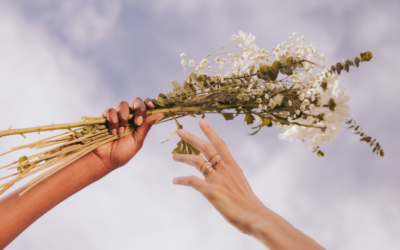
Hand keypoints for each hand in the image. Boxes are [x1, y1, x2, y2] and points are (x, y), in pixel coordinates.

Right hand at [93, 97, 163, 171]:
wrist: (105, 159)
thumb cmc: (122, 152)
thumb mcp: (137, 140)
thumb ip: (146, 126)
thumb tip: (161, 114)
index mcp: (139, 121)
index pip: (145, 106)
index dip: (148, 102)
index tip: (151, 106)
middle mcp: (128, 116)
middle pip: (136, 101)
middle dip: (139, 108)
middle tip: (137, 122)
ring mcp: (117, 115)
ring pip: (123, 104)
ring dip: (123, 118)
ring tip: (121, 132)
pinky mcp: (105, 116)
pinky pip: (110, 111)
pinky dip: (113, 121)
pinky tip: (113, 132)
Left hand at [172, 119, 268, 234]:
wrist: (256, 217)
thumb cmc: (249, 204)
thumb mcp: (240, 183)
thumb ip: (229, 176)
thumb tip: (221, 175)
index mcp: (233, 166)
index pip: (220, 143)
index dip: (210, 131)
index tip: (202, 121)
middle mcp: (225, 170)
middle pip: (206, 147)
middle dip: (192, 138)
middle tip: (180, 131)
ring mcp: (218, 180)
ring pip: (197, 161)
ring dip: (183, 157)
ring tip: (173, 156)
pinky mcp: (212, 192)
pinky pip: (192, 181)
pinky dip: (182, 180)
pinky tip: (175, 181)